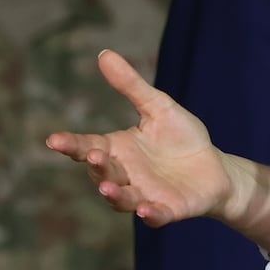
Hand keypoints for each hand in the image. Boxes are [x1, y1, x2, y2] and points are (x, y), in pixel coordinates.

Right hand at [46, 50, 236, 226]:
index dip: (70, 145)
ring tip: (106, 187)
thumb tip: (104, 53)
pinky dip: (150, 214)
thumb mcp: (159, 107)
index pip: (87, 146)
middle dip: (96, 166)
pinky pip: (155, 215)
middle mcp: (124, 175)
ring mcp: (144, 195)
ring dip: (113, 194)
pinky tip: (146, 209)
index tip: (53, 139)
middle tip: (93, 155)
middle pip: (102, 172)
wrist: (216, 168)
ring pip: (121, 198)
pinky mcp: (167, 210)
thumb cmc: (182, 139)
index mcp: (117, 150)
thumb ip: (131, 86)